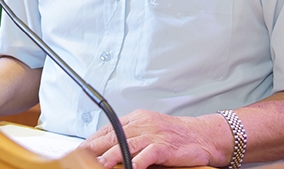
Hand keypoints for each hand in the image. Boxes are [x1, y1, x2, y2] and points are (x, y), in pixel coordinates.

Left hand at [80, 109, 227, 168]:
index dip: (93, 140)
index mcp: (137, 118)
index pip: (109, 128)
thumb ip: (132, 136)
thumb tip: (109, 148)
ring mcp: (154, 134)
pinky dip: (137, 163)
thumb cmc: (176, 134)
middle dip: (95, 148)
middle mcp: (143, 124)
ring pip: (126, 145)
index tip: (80, 150)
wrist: (202, 135)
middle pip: (113, 136)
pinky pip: (147, 155)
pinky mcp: (165, 146)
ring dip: (110, 157)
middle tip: (81, 157)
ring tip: (98, 165)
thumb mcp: (150, 129)